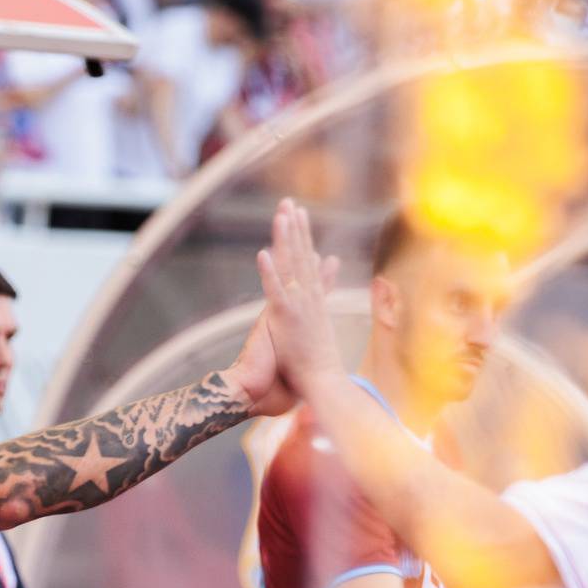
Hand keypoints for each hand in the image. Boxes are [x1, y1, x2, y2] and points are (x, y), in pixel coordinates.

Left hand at [255, 199, 343, 393]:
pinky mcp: (286, 318)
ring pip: (292, 265)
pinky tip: (263, 253)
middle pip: (301, 255)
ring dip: (287, 238)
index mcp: (313, 302)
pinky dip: (269, 272)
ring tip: (283, 214)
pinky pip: (275, 290)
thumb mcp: (320, 331)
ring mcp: (299, 306)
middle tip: (289, 202)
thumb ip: (321, 313)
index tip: (299, 215)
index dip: (303, 237)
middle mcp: (309, 298)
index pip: (308, 262)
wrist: (324, 384)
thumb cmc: (319, 364)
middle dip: (296, 227)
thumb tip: (325, 307)